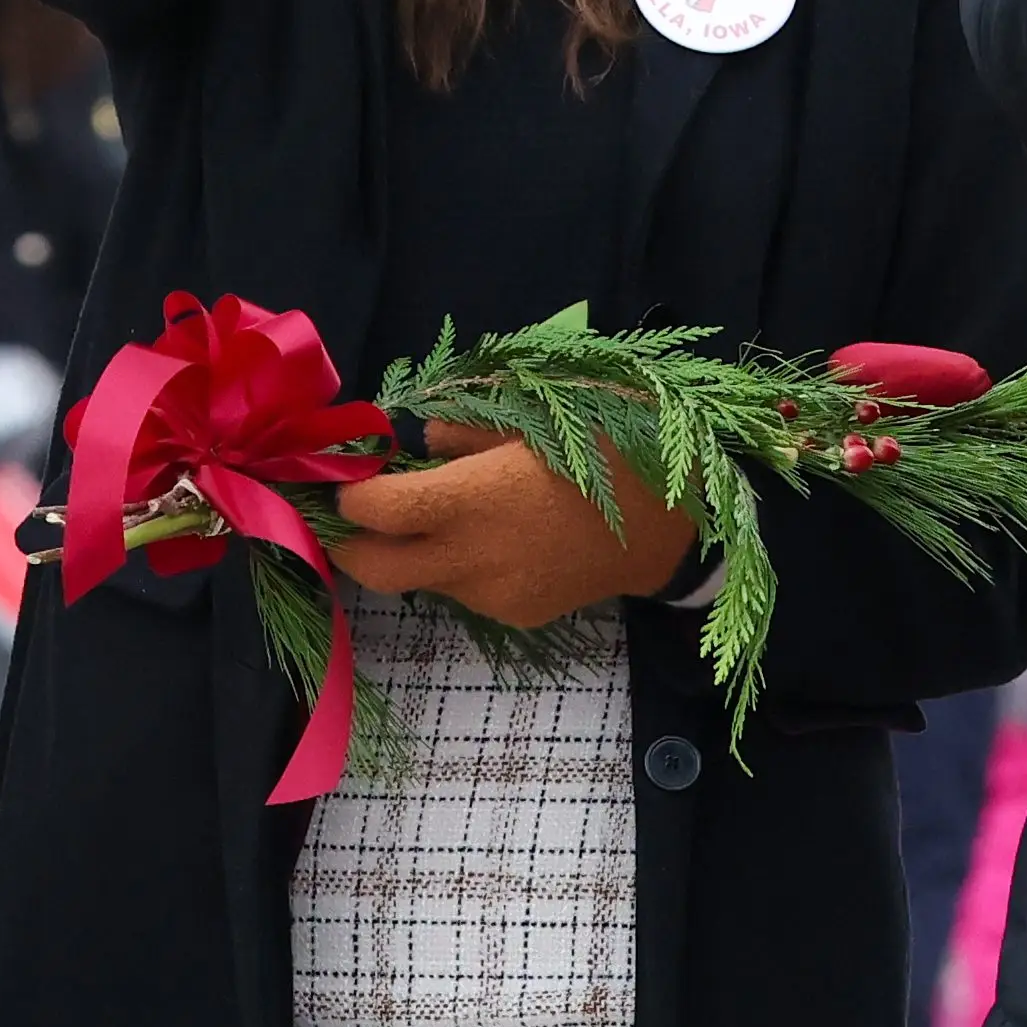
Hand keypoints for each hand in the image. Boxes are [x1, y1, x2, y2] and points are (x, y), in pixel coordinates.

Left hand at [323, 420, 701, 630]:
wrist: (680, 527)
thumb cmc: (615, 449)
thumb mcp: (543, 413)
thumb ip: (470, 428)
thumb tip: (423, 439)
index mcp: (476, 501)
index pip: (374, 511)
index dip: (350, 493)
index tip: (354, 473)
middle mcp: (474, 558)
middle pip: (373, 569)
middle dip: (347, 544)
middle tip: (348, 514)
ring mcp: (495, 595)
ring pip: (421, 578)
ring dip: (415, 548)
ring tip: (446, 511)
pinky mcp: (517, 613)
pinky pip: (466, 588)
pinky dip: (462, 562)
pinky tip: (501, 534)